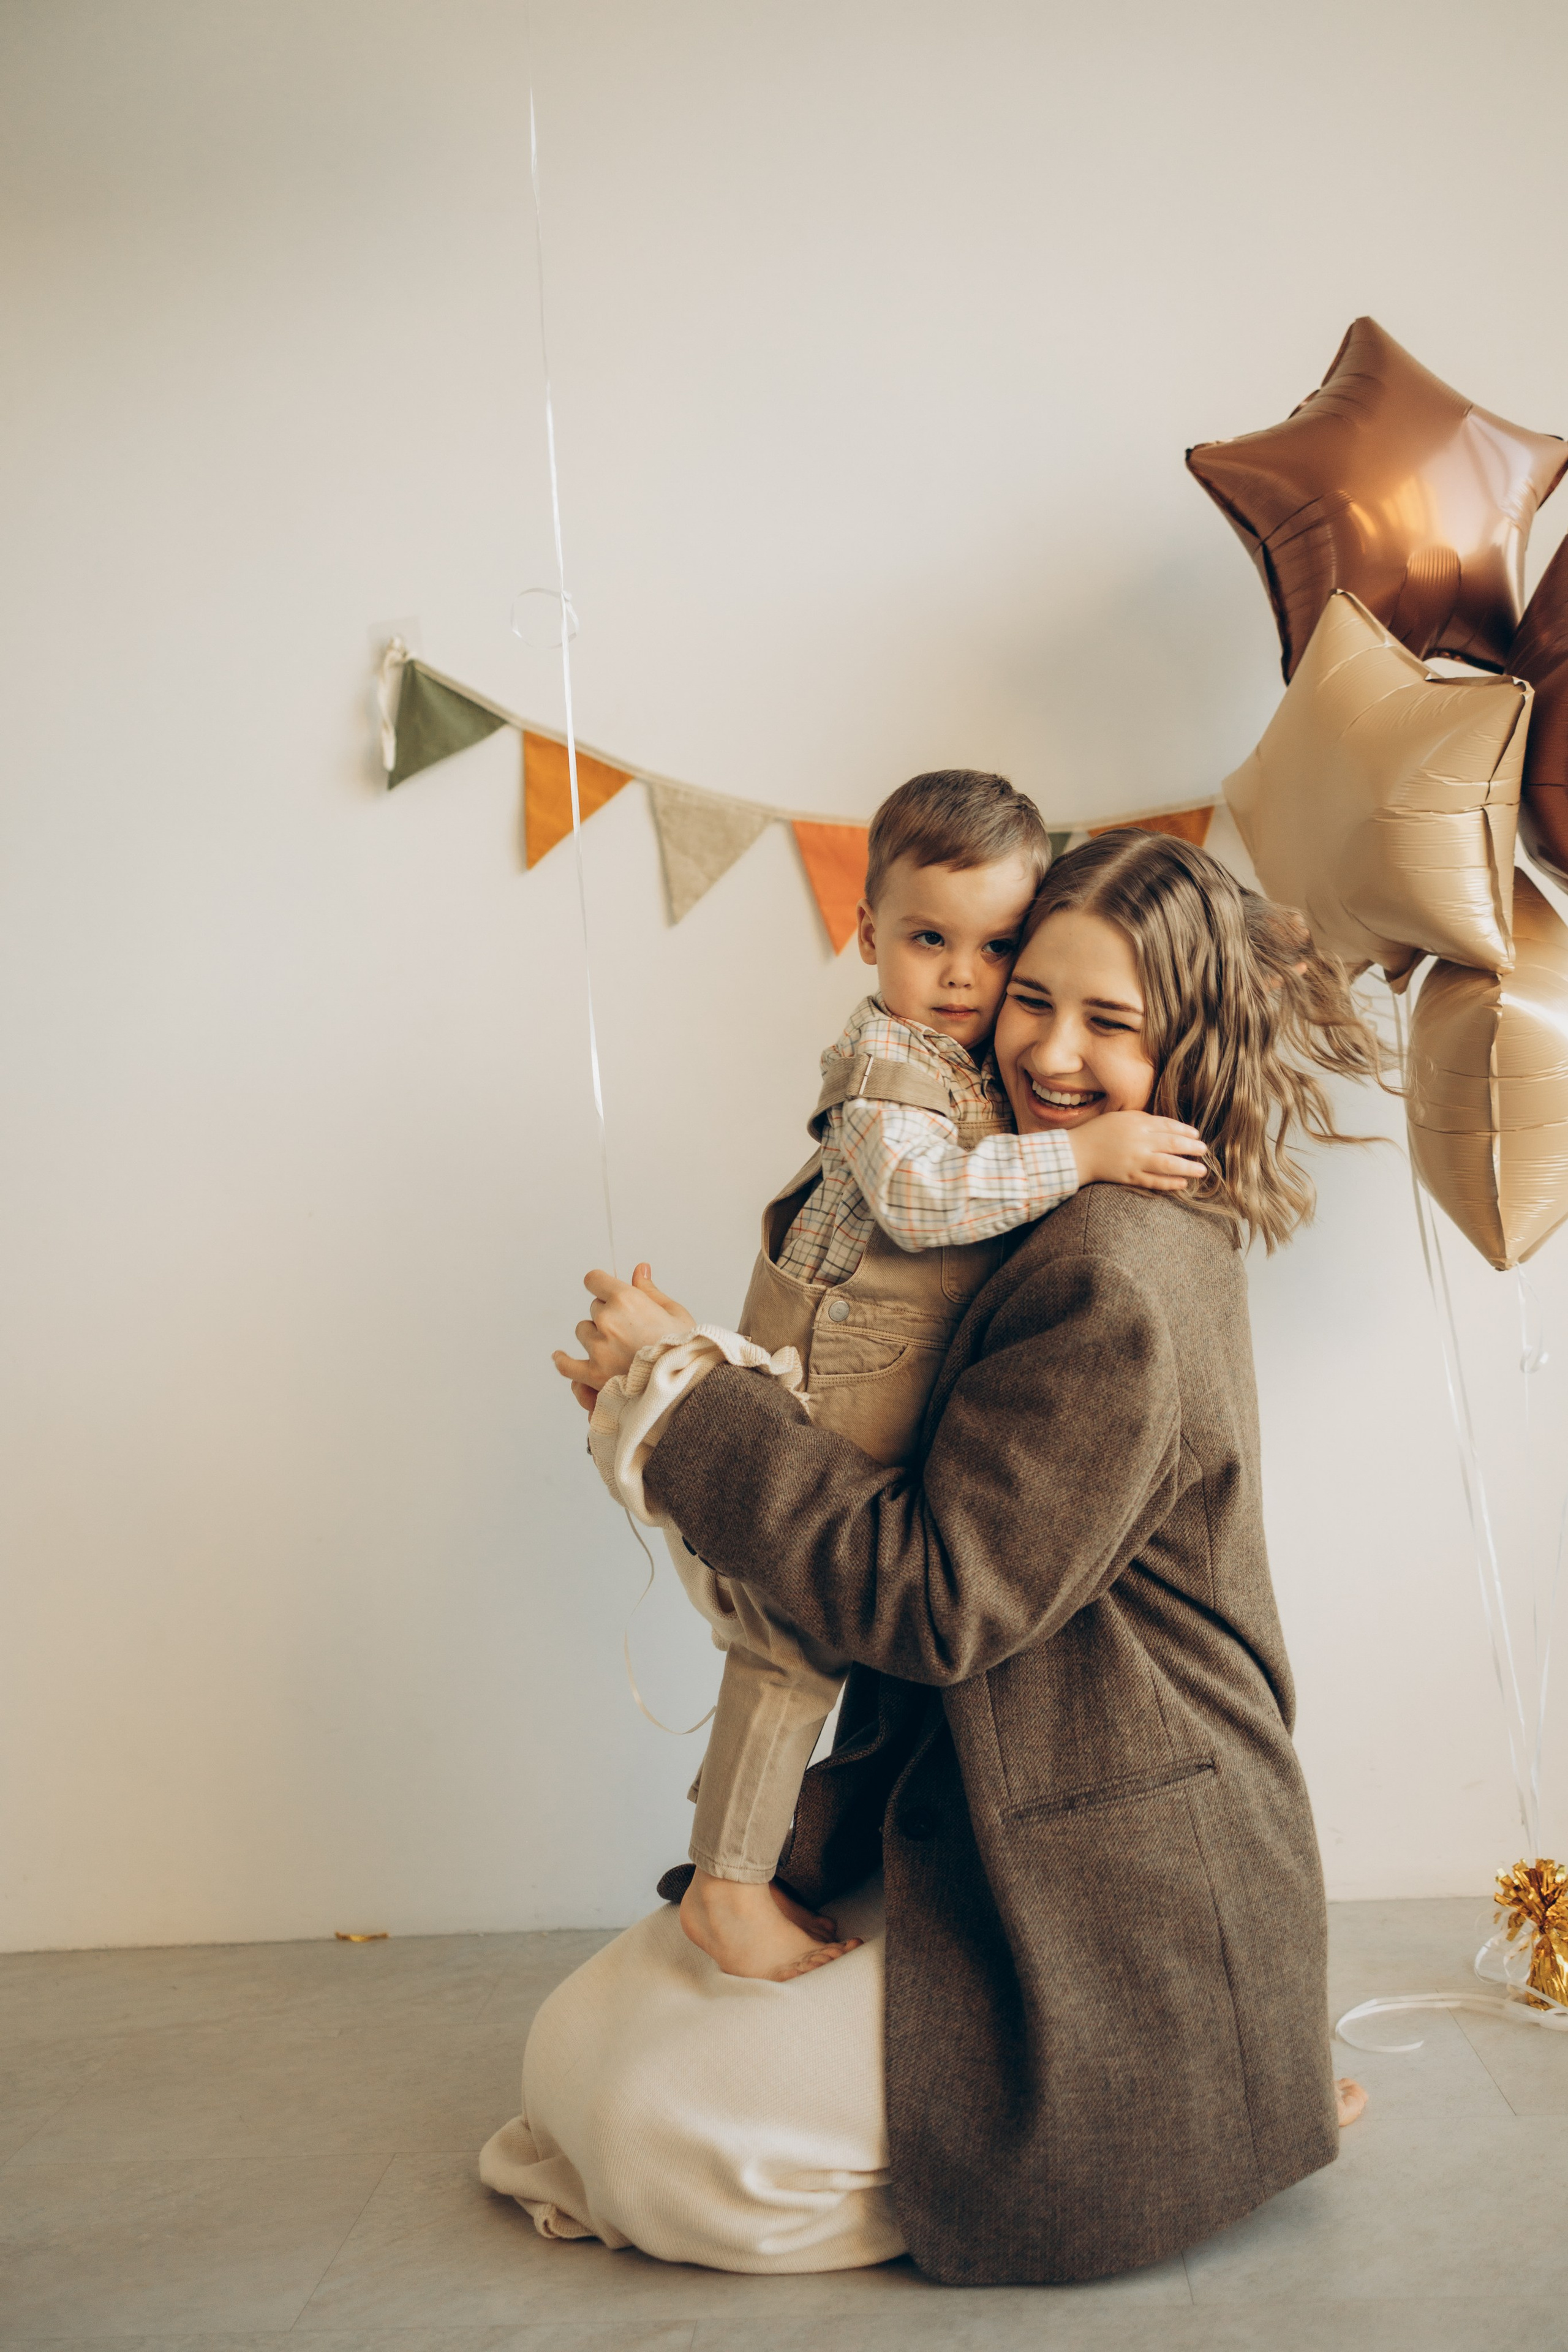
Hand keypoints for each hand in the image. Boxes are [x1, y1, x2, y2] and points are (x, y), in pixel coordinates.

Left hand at [552, 1263, 694, 1411]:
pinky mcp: (594, 1374)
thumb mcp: (674, 1312)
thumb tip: (639, 1268)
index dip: (602, 1284)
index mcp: (626, 1299)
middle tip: (630, 1330)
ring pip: (583, 1331)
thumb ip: (650, 1290)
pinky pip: (567, 1365)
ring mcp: (599, 1348)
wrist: (687, 1385)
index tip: (606, 1291)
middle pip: (594, 1308)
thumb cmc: (685, 1349)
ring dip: (594, 1336)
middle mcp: (608, 1320)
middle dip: (608, 1315)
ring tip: (618, 1349)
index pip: (594, 1280)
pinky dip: (563, 1360)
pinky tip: (560, 1356)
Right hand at [1068, 1111, 1207, 1192]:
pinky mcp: (1129, 1176)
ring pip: (1167, 1164)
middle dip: (1191, 1148)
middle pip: (1172, 1144)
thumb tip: (1168, 1127)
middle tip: (1204, 1150)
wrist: (1077, 1152)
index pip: (1168, 1126)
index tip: (1196, 1136)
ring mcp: (1134, 1160)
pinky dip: (1169, 1182)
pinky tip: (1182, 1183)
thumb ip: (1143, 1120)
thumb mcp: (1121, 1117)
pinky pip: (1153, 1181)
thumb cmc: (1098, 1132)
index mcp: (1137, 1123)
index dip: (1185, 1131)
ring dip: (1187, 1167)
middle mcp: (1139, 1141)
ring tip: (1201, 1170)